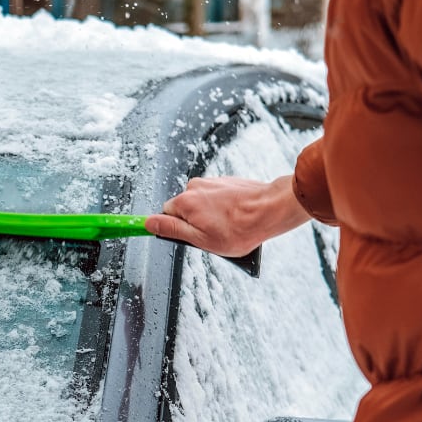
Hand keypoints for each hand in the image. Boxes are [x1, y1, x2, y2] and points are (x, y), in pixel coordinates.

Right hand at [144, 175, 311, 256]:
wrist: (272, 209)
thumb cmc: (240, 228)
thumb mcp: (201, 239)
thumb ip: (171, 229)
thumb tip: (149, 223)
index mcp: (185, 202)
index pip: (166, 215)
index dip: (176, 228)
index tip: (184, 235)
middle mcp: (195, 187)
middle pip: (185, 208)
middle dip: (195, 222)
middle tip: (213, 235)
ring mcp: (212, 182)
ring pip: (202, 203)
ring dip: (211, 215)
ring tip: (229, 227)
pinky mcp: (227, 181)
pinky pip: (217, 197)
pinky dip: (224, 208)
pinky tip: (237, 218)